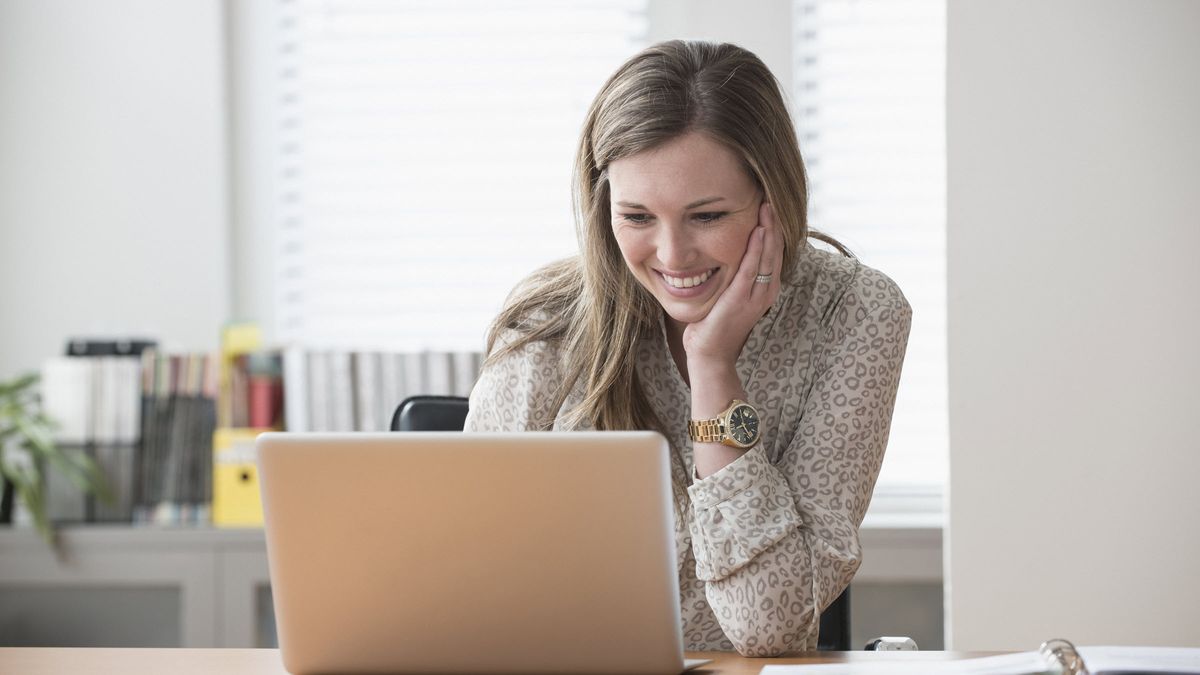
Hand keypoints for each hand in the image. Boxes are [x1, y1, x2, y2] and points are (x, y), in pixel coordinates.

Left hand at [681, 201, 783, 368]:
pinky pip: (752, 268)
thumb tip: (730, 254)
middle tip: (770, 196)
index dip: (774, 228)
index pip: (774, 252)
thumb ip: (735, 276)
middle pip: (775, 250)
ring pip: (768, 255)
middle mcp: (767, 291)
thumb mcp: (730, 295)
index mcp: (766, 289)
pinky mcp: (740, 299)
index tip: (769, 205)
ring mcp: (756, 296)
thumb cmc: (716, 325)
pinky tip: (758, 230)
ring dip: (769, 229)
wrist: (710, 354)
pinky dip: (756, 248)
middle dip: (774, 223)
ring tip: (767, 206)